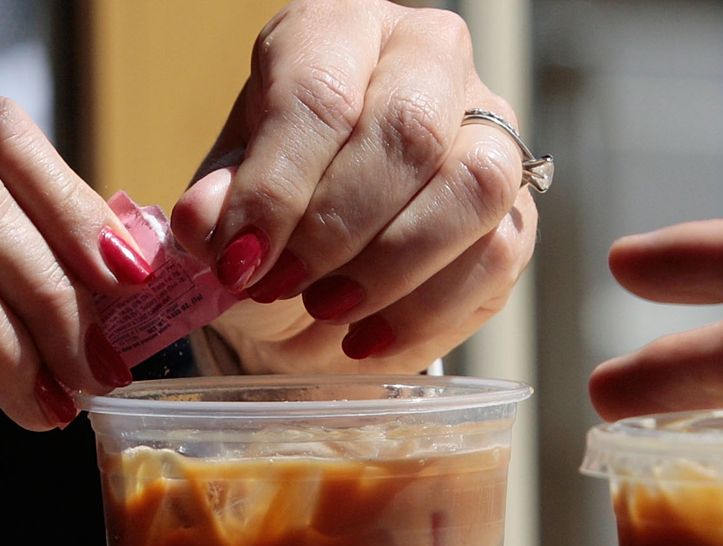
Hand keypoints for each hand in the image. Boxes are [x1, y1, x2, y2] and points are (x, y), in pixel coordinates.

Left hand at [170, 0, 537, 373]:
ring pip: (472, 185)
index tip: (240, 259)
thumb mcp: (224, 209)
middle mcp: (426, 57)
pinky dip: (425, 308)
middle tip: (282, 285)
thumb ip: (214, 208)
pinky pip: (496, 252)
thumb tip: (206, 221)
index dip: (278, 186)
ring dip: (392, 266)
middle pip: (409, 128)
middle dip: (337, 226)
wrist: (316, 280)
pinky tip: (370, 336)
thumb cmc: (273, 221)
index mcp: (339, 32)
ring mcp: (487, 127)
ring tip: (328, 309)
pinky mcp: (517, 206)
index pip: (319, 92)